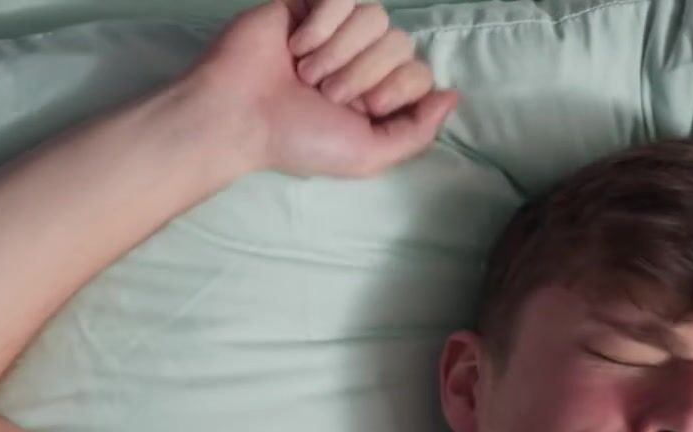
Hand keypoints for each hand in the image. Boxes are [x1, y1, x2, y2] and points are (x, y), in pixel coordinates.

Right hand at [193, 0, 457, 177]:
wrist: (240, 115)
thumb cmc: (297, 140)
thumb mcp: (368, 156)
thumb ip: (417, 132)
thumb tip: (452, 95)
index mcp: (375, 92)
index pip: (417, 69)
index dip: (396, 86)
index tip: (362, 107)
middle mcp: (359, 57)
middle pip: (399, 41)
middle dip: (362, 71)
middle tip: (324, 92)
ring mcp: (334, 28)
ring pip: (375, 15)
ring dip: (339, 50)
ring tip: (305, 72)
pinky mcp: (308, 4)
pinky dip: (323, 22)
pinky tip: (296, 46)